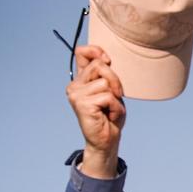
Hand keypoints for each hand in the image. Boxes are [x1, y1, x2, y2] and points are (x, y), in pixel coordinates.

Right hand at [66, 45, 125, 178]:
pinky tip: (109, 116)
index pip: (82, 52)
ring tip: (110, 109)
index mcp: (81, 80)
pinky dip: (115, 107)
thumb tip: (104, 59)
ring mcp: (76, 94)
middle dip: (115, 80)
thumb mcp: (111, 91)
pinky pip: (108, 97)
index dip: (96, 51)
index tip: (108, 60)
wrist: (106, 140)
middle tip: (117, 96)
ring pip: (105, 82)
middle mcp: (75, 85)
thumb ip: (106, 75)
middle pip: (99, 65)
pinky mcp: (81, 104)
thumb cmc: (110, 116)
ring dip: (116, 97)